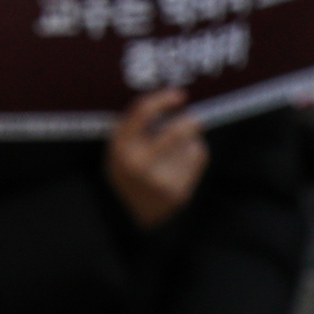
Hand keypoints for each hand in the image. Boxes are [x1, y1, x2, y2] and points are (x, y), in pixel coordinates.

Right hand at [103, 89, 208, 229]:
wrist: (129, 219)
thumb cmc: (125, 173)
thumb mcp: (117, 149)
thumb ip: (135, 126)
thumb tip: (168, 101)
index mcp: (119, 147)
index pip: (142, 112)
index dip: (163, 99)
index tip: (178, 94)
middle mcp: (139, 162)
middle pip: (175, 131)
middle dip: (189, 121)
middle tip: (193, 118)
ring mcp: (160, 179)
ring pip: (190, 145)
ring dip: (189, 140)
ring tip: (177, 149)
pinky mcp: (179, 192)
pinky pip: (196, 159)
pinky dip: (193, 154)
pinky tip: (182, 163)